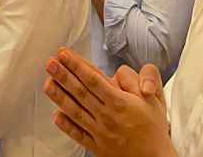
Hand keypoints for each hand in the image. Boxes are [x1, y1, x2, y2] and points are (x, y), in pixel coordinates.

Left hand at [44, 48, 174, 156]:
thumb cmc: (155, 130)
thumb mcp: (154, 101)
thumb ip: (137, 82)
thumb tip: (120, 72)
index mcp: (120, 103)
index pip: (94, 79)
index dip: (77, 65)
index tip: (65, 54)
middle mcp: (107, 117)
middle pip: (81, 92)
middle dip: (63, 75)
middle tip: (50, 63)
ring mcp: (100, 132)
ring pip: (75, 111)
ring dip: (59, 96)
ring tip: (47, 83)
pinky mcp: (97, 147)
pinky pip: (78, 134)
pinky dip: (66, 125)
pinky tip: (56, 115)